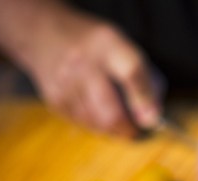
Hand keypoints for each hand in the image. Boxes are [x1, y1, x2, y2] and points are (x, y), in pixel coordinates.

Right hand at [0, 0, 160, 136]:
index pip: (131, 71)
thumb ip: (143, 77)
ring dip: (113, 130)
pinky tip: (98, 115)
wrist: (44, 32)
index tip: (152, 119)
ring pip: (96, 123)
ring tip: (119, 123)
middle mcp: (84, 63)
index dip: (144, 99)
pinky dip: (96, 126)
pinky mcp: (54, 99)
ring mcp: (65, 83)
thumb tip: (154, 115)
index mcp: (109, 44)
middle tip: (136, 131)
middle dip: (127, 129)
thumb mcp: (122, 45)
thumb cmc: (95, 44)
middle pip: (109, 110)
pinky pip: (82, 124)